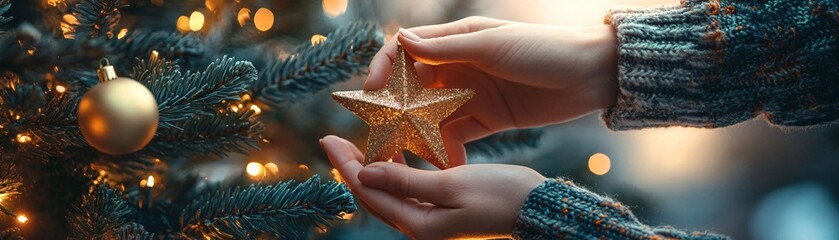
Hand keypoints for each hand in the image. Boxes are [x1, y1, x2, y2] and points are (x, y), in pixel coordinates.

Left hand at [320, 135, 546, 238]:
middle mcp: (419, 226)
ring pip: (389, 192)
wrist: (536, 209)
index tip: (327, 138)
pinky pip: (407, 189)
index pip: (369, 192)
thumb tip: (365, 173)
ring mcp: (430, 220)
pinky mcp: (442, 210)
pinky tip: (392, 151)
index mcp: (418, 224)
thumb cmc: (499, 195)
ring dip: (372, 167)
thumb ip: (406, 179)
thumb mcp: (451, 184)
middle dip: (351, 166)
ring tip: (357, 142)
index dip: (346, 165)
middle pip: (373, 194)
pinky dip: (395, 170)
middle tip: (332, 139)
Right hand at [366, 17, 617, 165]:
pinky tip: (443, 164)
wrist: (593, 74)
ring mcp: (471, 94)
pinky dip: (445, 150)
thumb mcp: (494, 46)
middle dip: (394, 111)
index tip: (372, 93)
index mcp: (456, 40)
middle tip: (384, 135)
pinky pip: (456, 136)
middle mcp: (458, 66)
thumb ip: (447, 48)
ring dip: (416, 135)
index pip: (405, 51)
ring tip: (406, 157)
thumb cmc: (545, 50)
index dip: (383, 69)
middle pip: (412, 88)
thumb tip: (400, 42)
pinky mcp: (487, 119)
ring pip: (430, 115)